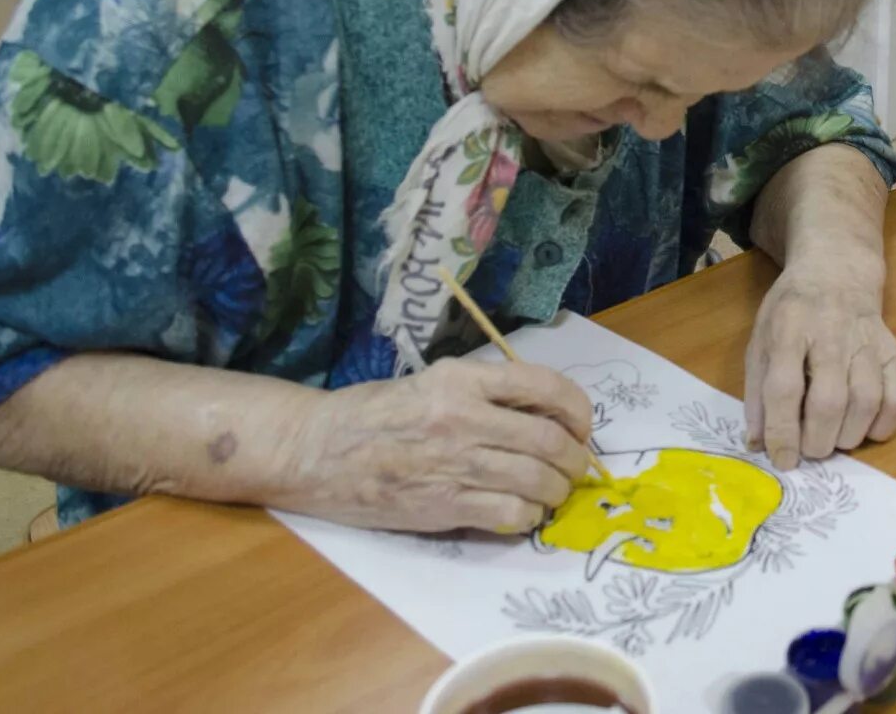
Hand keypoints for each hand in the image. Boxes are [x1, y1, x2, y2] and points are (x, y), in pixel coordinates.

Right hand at [277, 358, 592, 533]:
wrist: (314, 450)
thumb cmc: (373, 412)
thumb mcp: (432, 382)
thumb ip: (484, 393)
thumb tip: (546, 412)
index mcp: (462, 379)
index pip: (545, 386)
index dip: (578, 409)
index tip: (581, 425)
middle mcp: (463, 418)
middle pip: (550, 440)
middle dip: (575, 458)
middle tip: (575, 467)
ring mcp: (454, 464)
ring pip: (538, 481)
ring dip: (557, 490)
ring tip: (553, 491)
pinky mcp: (443, 505)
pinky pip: (511, 514)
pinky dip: (530, 516)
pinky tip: (523, 511)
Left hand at [744, 259, 895, 470]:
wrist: (836, 271)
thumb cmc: (791, 313)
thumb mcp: (761, 341)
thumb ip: (757, 393)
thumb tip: (758, 445)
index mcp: (788, 328)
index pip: (784, 388)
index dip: (782, 432)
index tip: (782, 459)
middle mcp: (830, 332)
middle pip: (829, 401)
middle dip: (818, 441)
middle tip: (810, 450)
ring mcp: (867, 340)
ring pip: (866, 402)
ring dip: (848, 436)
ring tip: (834, 439)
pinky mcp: (893, 350)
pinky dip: (883, 425)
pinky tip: (865, 427)